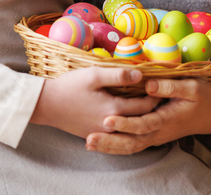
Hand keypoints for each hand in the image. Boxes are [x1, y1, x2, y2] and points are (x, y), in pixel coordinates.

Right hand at [31, 67, 158, 139]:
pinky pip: (119, 136)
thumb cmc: (70, 86)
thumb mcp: (94, 74)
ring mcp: (104, 134)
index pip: (145, 106)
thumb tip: (141, 74)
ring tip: (150, 110)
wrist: (46, 105)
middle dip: (153, 111)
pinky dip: (129, 129)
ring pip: (131, 131)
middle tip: (162, 100)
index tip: (164, 88)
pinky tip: (131, 120)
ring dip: (142, 121)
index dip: (157, 97)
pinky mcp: (96, 136)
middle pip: (141, 122)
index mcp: (114, 110)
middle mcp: (112, 126)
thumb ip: (118, 75)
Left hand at [85, 77, 210, 154]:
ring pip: (130, 146)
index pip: (142, 125)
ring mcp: (155, 136)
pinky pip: (132, 144)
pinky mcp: (152, 135)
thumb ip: (171, 86)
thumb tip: (149, 85)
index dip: (125, 124)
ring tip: (89, 144)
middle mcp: (159, 132)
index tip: (108, 120)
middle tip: (89, 139)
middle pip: (132, 142)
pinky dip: (116, 146)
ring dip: (110, 147)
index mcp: (167, 119)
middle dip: (110, 142)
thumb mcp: (193, 87)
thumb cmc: (203, 98)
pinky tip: (101, 144)